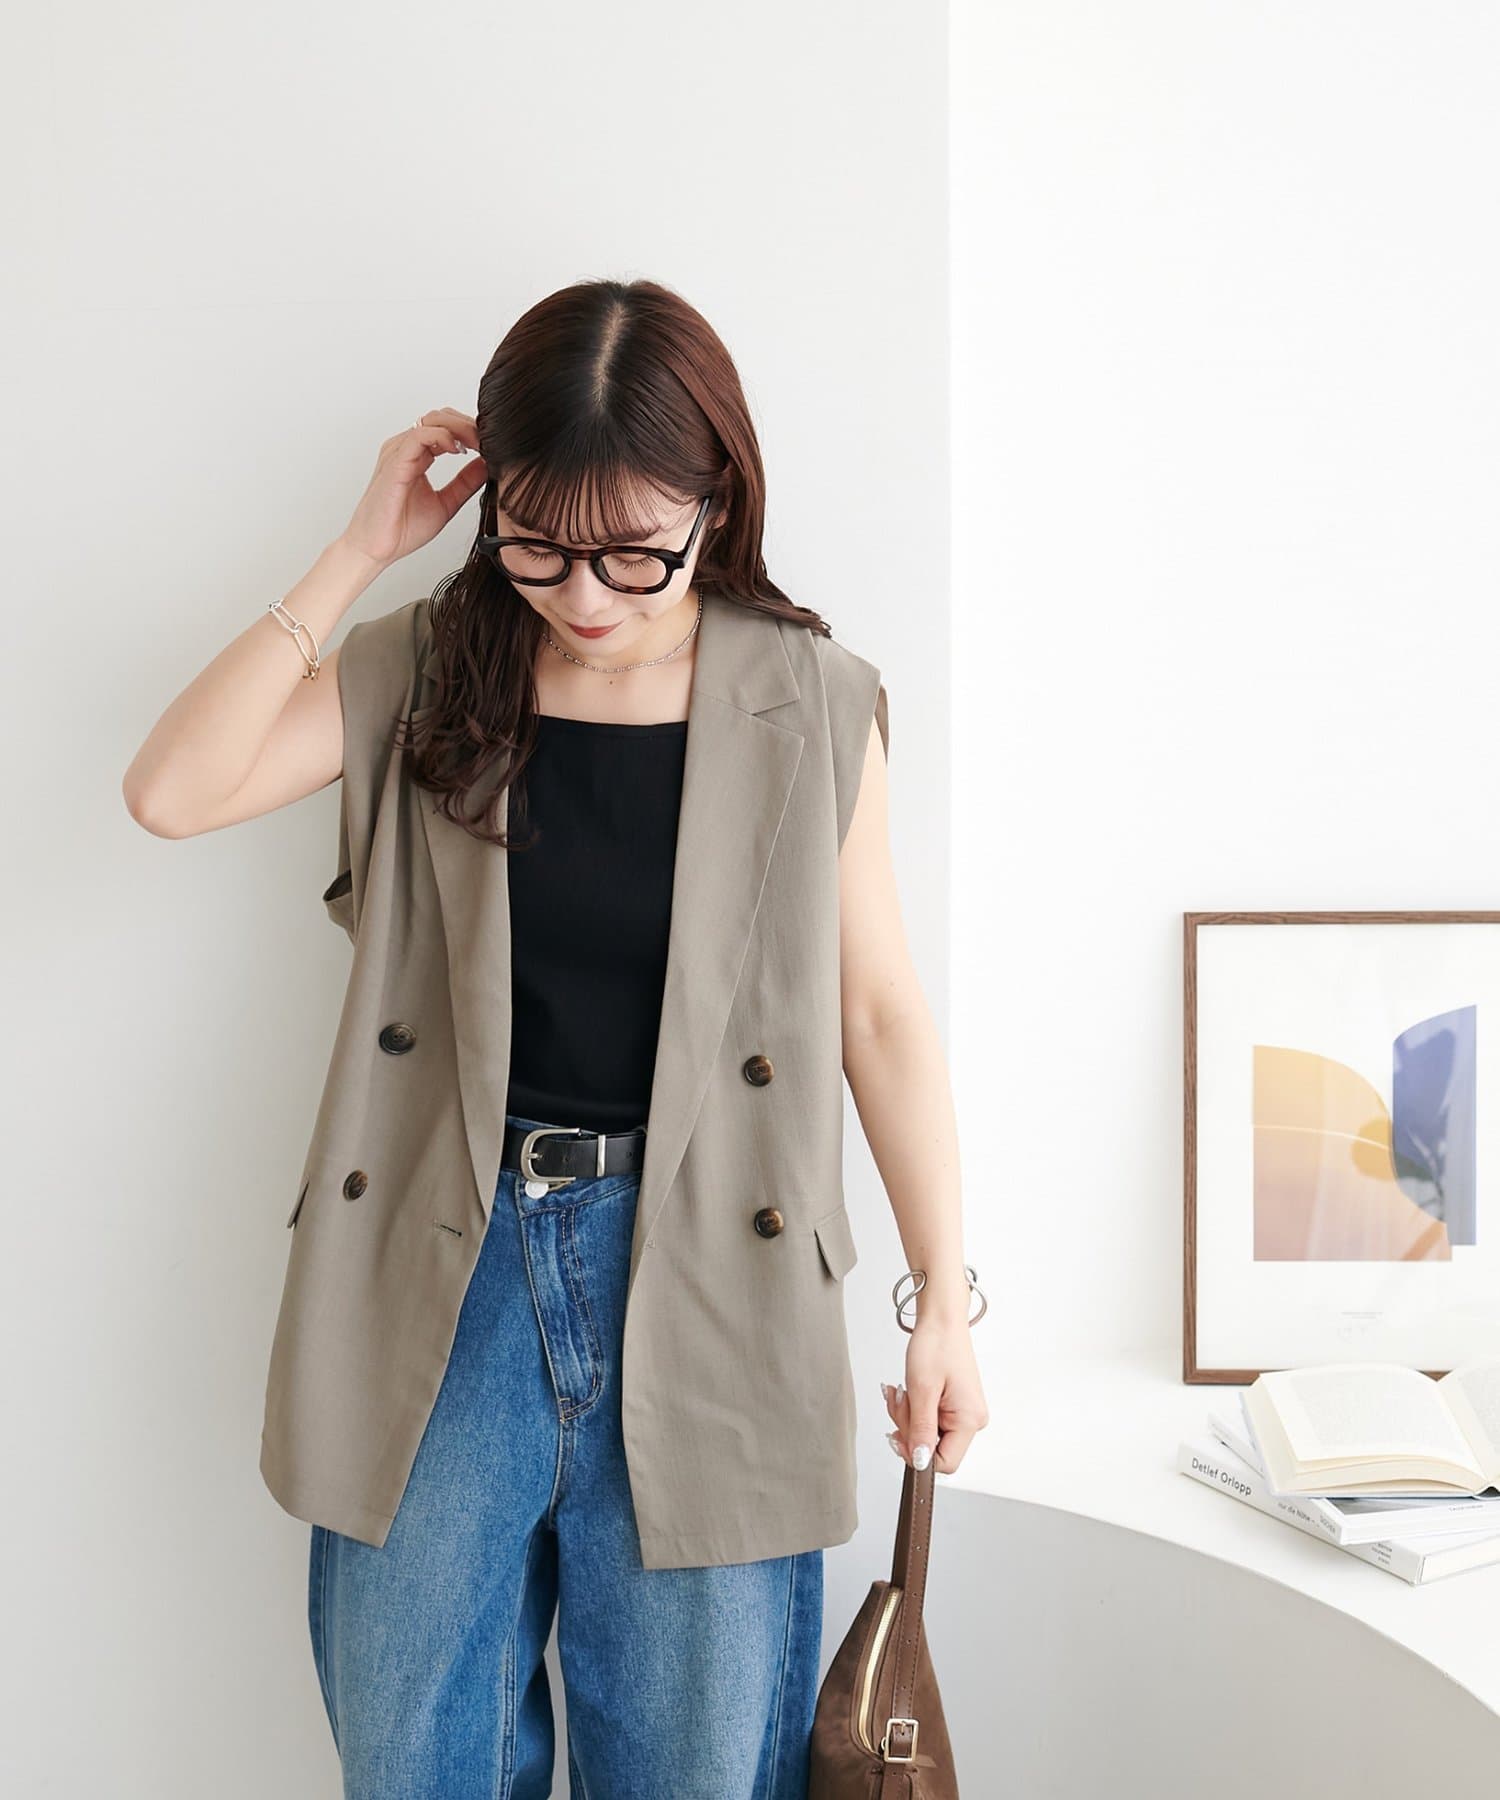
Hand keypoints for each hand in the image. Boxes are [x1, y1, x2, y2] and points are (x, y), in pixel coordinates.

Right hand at [339, 408, 487, 572]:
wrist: (377, 549)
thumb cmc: (401, 529)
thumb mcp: (447, 502)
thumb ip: (465, 482)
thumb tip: (487, 465)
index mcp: (416, 456)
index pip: (446, 427)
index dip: (471, 431)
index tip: (491, 444)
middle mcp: (405, 449)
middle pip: (441, 417)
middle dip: (469, 425)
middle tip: (489, 440)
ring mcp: (398, 452)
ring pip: (432, 420)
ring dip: (460, 428)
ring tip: (479, 444)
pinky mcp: (394, 462)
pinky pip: (419, 436)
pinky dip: (442, 437)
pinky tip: (458, 449)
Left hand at [881, 1316, 988, 1473]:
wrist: (942, 1319)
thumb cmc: (936, 1344)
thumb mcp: (922, 1390)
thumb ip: (921, 1430)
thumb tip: (921, 1463)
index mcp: (970, 1420)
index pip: (944, 1463)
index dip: (917, 1454)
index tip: (897, 1434)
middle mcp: (972, 1420)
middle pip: (933, 1447)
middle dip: (908, 1428)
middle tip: (899, 1401)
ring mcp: (964, 1413)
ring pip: (928, 1434)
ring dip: (907, 1416)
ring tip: (902, 1391)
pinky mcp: (955, 1406)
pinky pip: (930, 1420)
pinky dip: (914, 1409)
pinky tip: (908, 1392)